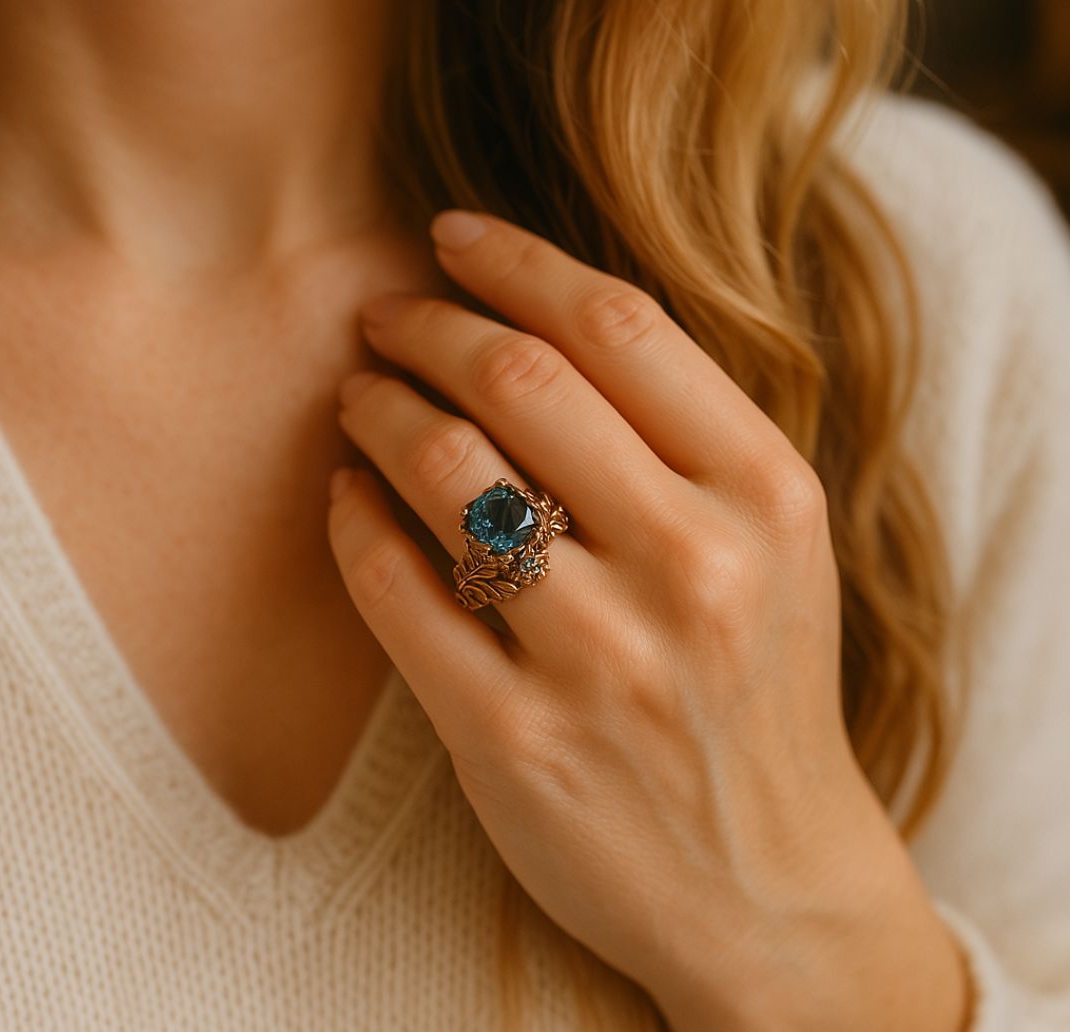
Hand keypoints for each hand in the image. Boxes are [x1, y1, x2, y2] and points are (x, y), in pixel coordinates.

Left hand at [327, 210, 968, 1030]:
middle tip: (384, 314)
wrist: (769, 883)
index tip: (450, 235)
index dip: (518, 261)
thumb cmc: (764, 691)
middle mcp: (692, 567)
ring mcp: (601, 660)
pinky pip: (397, 591)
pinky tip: (345, 497)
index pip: (618, 326)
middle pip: (520, 381)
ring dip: (378, 410)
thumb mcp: (772, 548)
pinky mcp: (514, 741)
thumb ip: (683, 434)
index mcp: (765, 497)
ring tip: (359, 394)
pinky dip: (352, 523)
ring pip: (446, 473)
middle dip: (429, 325)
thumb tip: (537, 322)